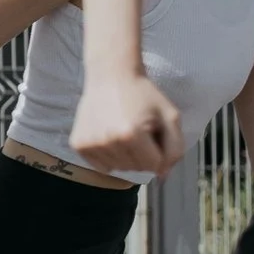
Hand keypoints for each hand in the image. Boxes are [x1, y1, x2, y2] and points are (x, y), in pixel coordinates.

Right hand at [70, 74, 184, 176]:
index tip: (154, 133)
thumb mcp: (170, 116)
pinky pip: (101, 166)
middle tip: (139, 131)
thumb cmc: (144, 95)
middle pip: (136, 168)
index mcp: (132, 134)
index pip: (155, 165)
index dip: (160, 151)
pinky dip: (109, 156)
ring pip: (119, 169)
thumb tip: (163, 175)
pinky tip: (110, 137)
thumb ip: (175, 148)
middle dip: (143, 154)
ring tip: (124, 132)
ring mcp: (90, 144)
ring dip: (126, 156)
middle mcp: (108, 141)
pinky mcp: (78, 144)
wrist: (111, 77)